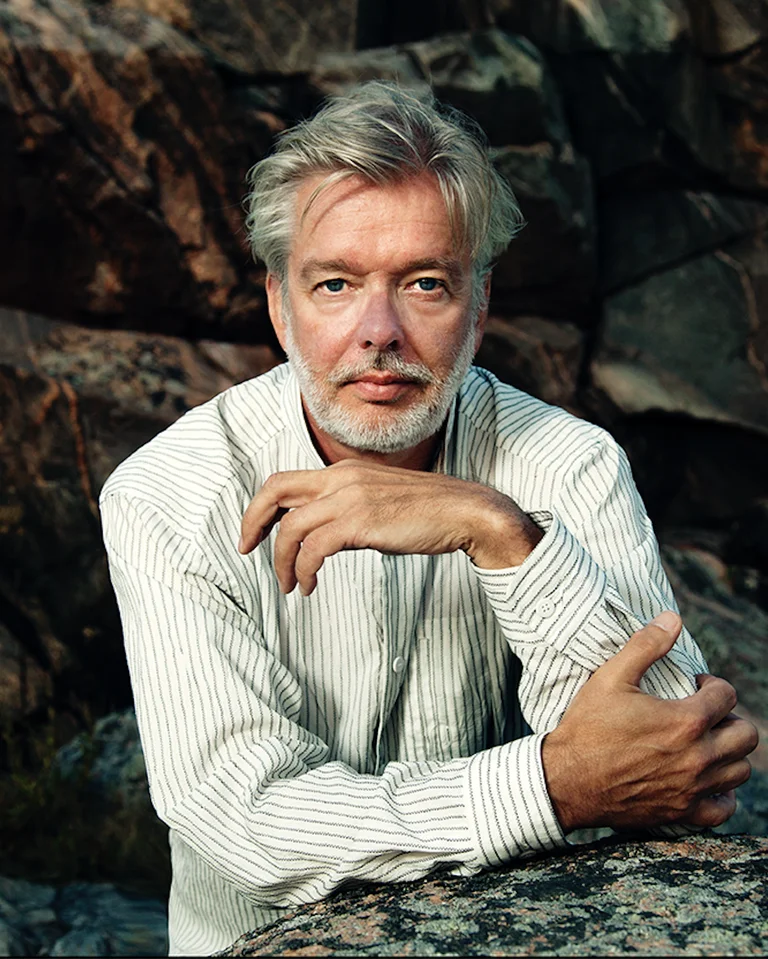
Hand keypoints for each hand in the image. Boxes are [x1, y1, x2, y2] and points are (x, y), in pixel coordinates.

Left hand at [238, 460, 542, 594]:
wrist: (466, 511)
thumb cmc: (427, 513)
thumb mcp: (378, 504)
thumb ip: (347, 514)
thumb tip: (322, 542)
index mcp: (343, 471)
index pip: (285, 481)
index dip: (261, 507)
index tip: (255, 534)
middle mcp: (341, 478)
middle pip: (275, 491)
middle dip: (253, 522)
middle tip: (245, 549)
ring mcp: (350, 498)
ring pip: (291, 528)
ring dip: (282, 561)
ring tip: (289, 585)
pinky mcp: (361, 522)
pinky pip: (314, 549)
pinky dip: (304, 570)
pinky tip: (310, 586)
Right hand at [541, 611, 758, 831]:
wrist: (567, 779)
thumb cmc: (588, 727)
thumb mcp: (611, 677)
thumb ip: (646, 645)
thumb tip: (672, 619)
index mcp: (686, 721)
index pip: (728, 695)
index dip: (712, 685)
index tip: (693, 686)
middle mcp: (698, 756)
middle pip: (747, 735)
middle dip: (729, 718)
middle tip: (703, 714)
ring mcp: (693, 788)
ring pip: (740, 770)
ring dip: (728, 752)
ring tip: (703, 742)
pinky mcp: (683, 812)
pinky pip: (725, 807)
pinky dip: (722, 793)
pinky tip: (703, 778)